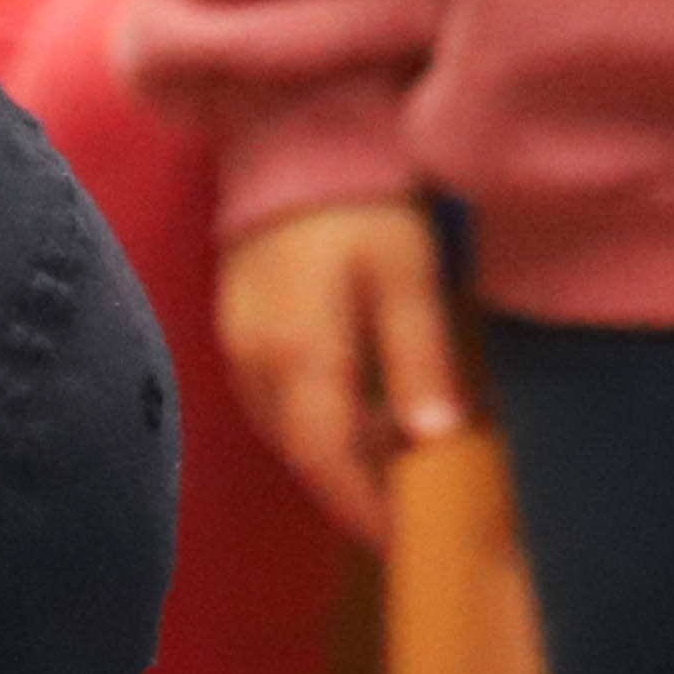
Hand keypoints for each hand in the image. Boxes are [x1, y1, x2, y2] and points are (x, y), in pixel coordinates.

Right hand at [218, 199, 465, 545]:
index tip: (406, 545)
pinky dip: (316, 421)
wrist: (294, 127)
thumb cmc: (362, 198)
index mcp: (299, 353)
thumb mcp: (407, 274)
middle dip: (355, 493)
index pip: (328, 461)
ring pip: (287, 430)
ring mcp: (238, 342)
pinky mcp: (237, 325)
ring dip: (336, 458)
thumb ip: (418, 360)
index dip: (365, 511)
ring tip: (395, 471)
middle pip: (305, 454)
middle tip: (412, 516)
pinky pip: (274, 399)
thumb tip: (435, 444)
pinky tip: (359, 414)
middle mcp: (255, 359)